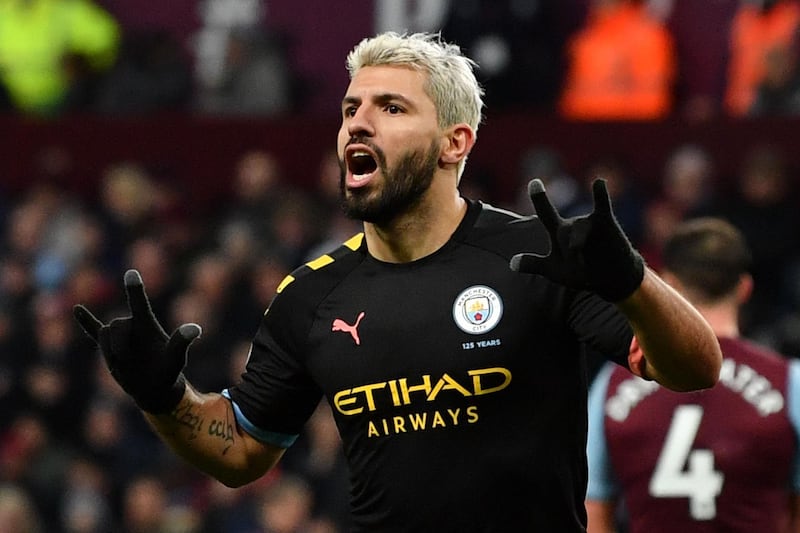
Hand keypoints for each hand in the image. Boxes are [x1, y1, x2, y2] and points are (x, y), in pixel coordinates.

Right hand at [73, 269, 200, 413]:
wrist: (154, 387)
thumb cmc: (168, 370)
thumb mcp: (175, 358)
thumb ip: (181, 342)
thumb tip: (195, 329)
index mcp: (147, 323)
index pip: (139, 302)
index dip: (135, 289)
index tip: (131, 273)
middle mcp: (133, 325)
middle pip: (116, 325)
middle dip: (119, 344)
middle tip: (127, 359)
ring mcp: (120, 335)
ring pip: (104, 335)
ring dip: (111, 352)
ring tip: (125, 363)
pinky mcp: (108, 346)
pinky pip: (94, 329)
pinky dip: (86, 321)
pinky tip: (76, 309)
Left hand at [510, 178, 643, 301]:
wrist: (611, 279)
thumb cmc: (581, 272)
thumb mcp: (554, 271)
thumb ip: (533, 264)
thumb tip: (511, 263)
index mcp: (559, 231)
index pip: (546, 212)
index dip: (539, 198)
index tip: (534, 181)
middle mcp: (573, 224)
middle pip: (561, 229)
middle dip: (567, 250)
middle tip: (573, 262)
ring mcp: (589, 222)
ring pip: (578, 231)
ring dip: (578, 247)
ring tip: (583, 263)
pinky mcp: (606, 223)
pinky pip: (602, 205)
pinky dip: (600, 195)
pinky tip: (598, 182)